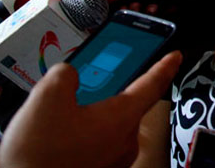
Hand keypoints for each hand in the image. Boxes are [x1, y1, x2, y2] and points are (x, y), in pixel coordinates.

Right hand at [0, 51, 182, 167]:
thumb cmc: (40, 154)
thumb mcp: (47, 95)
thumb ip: (65, 73)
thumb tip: (68, 76)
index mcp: (121, 117)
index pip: (152, 84)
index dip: (163, 66)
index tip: (174, 57)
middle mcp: (123, 141)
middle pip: (119, 104)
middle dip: (96, 94)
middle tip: (75, 89)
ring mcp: (111, 161)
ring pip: (99, 126)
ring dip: (77, 119)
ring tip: (47, 123)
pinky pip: (89, 146)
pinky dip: (70, 139)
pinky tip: (46, 142)